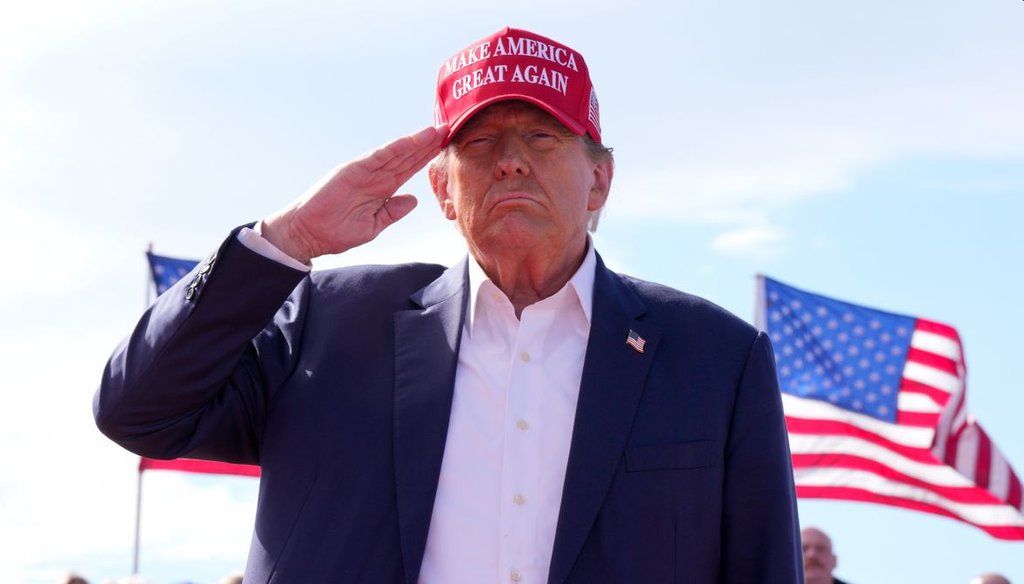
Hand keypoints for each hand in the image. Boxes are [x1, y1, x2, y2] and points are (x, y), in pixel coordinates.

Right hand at [261, 125, 447, 263]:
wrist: (308, 234)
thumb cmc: (336, 232)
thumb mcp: (373, 225)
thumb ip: (392, 211)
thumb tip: (414, 199)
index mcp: (382, 190)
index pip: (408, 170)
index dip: (426, 158)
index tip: (445, 148)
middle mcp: (375, 177)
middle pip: (406, 158)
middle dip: (427, 145)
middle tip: (448, 130)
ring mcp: (364, 172)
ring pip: (396, 154)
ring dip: (416, 143)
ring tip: (435, 131)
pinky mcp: (352, 170)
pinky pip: (377, 157)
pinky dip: (395, 149)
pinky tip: (411, 141)